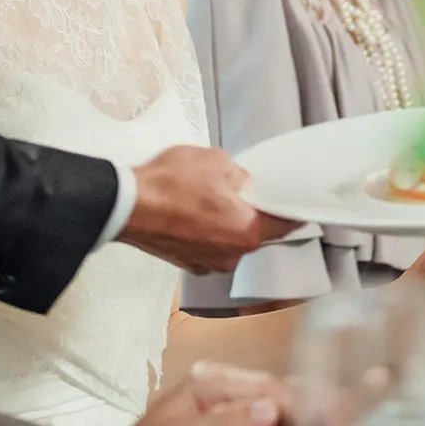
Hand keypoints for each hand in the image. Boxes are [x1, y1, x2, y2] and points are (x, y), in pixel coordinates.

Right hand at [120, 146, 288, 272]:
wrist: (127, 204)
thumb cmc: (171, 184)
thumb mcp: (217, 162)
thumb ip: (241, 176)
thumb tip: (243, 185)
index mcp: (248, 232)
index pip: (286, 225)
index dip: (292, 211)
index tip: (298, 206)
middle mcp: (232, 255)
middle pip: (256, 233)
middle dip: (250, 213)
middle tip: (238, 191)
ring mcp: (208, 263)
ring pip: (230, 240)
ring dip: (225, 223)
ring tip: (205, 199)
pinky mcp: (187, 263)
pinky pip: (207, 246)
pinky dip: (204, 232)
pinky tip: (190, 212)